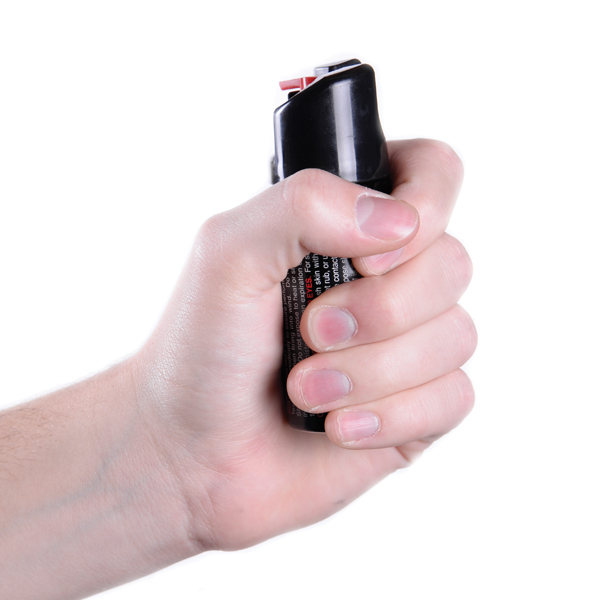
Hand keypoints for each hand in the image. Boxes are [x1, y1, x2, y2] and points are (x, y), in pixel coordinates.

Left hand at [133, 138, 475, 551]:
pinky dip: (390, 415)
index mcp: (347, 228)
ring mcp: (406, 345)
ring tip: (305, 389)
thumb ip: (301, 206)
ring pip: (456, 336)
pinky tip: (336, 427)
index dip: (422, 207)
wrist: (193, 452)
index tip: (364, 260)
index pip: (431, 174)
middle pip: (453, 263)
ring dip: (372, 371)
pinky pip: (453, 398)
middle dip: (380, 309)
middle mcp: (387, 280)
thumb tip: (398, 220)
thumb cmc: (202, 351)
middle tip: (311, 333)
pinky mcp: (417, 406)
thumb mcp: (227, 256)